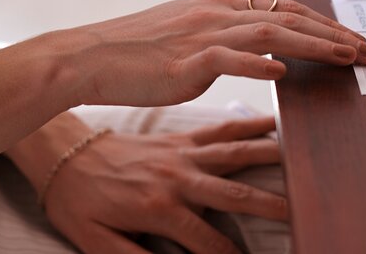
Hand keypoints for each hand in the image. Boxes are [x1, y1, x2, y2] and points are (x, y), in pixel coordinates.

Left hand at [42, 117, 284, 253]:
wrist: (65, 156)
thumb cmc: (80, 204)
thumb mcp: (95, 242)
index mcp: (158, 208)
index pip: (205, 241)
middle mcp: (178, 177)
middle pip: (233, 194)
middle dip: (269, 206)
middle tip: (300, 211)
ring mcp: (183, 154)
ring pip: (235, 153)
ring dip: (269, 156)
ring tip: (300, 159)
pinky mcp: (182, 139)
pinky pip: (220, 129)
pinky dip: (249, 125)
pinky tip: (273, 123)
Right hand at [63, 0, 365, 106]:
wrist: (90, 56)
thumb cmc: (143, 44)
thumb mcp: (196, 14)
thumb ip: (240, 0)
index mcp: (222, 6)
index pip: (286, 10)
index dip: (325, 23)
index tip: (355, 39)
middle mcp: (218, 14)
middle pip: (288, 18)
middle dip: (333, 33)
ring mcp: (201, 35)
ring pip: (268, 34)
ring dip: (312, 44)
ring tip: (347, 57)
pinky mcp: (183, 61)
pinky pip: (226, 59)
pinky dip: (255, 63)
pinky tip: (282, 71)